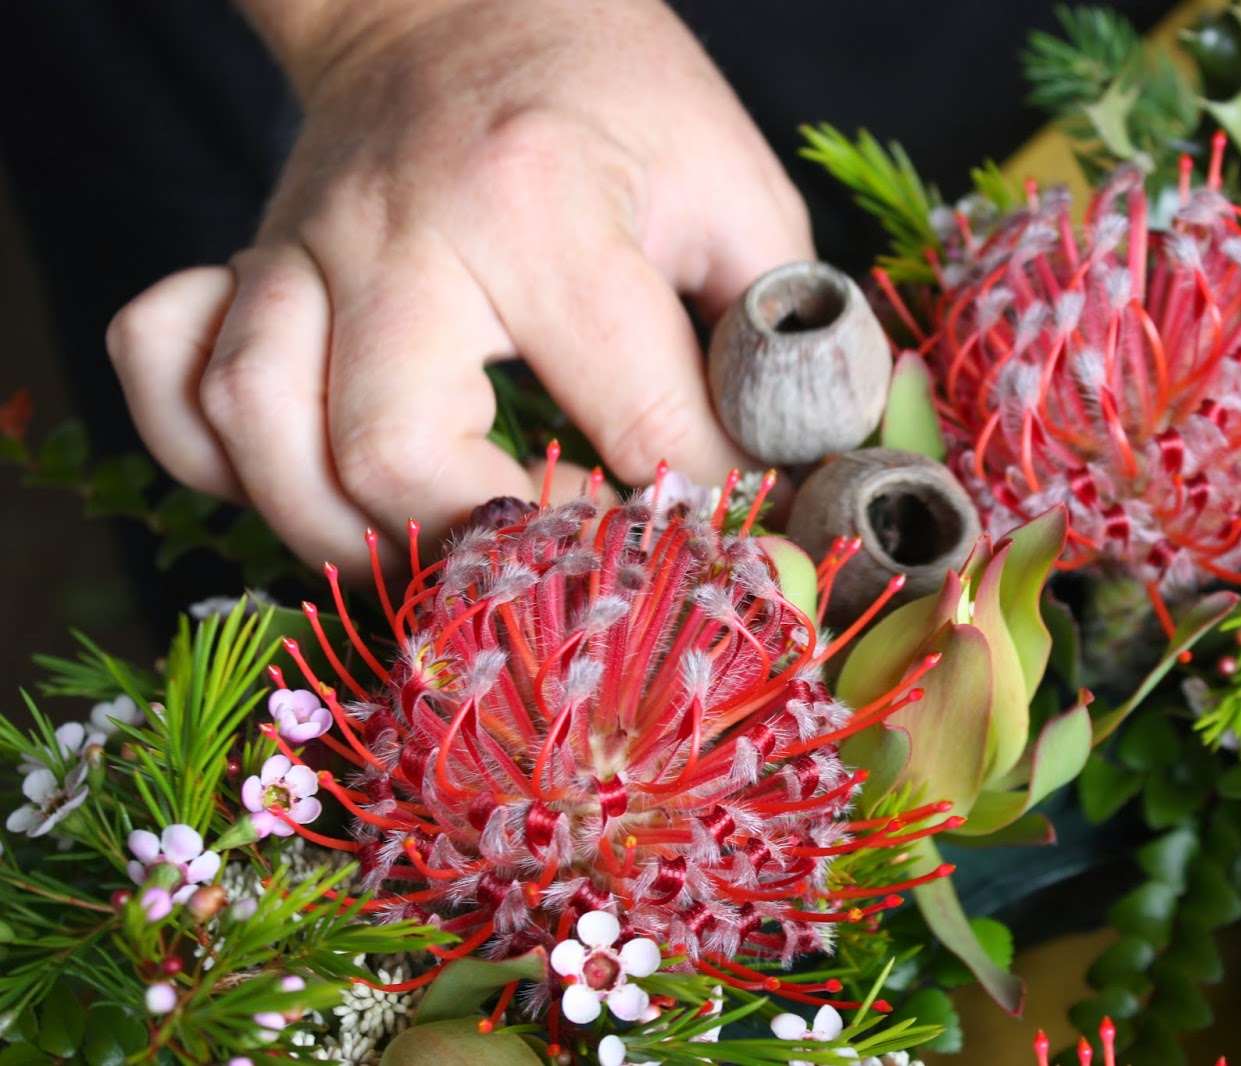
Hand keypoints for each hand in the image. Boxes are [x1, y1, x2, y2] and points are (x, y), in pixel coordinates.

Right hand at [106, 0, 812, 571]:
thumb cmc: (616, 97)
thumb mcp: (733, 187)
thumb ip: (767, 331)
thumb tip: (782, 472)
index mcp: (547, 210)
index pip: (628, 417)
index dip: (693, 504)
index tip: (717, 533)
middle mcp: (401, 234)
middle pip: (390, 453)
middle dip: (477, 548)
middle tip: (543, 559)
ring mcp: (301, 248)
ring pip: (255, 430)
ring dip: (336, 531)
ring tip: (426, 551)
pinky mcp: (244, 261)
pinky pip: (166, 373)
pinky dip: (209, 452)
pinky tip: (298, 471)